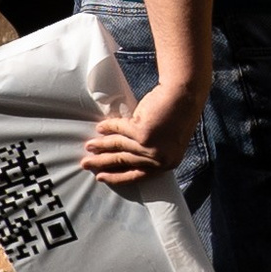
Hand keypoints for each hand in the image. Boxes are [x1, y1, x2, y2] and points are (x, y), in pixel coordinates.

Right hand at [83, 82, 204, 194]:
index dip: (117, 176)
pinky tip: (100, 128)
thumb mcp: (165, 139)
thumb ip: (147, 149)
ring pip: (119, 146)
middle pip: (124, 161)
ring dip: (101, 145)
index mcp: (167, 163)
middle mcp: (158, 159)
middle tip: (86, 164)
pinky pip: (120, 129)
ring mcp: (150, 147)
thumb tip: (119, 153)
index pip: (137, 174)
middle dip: (102, 163)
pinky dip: (109, 127)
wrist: (184, 94)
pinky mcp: (142, 133)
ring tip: (89, 146)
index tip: (102, 178)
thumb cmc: (177, 114)